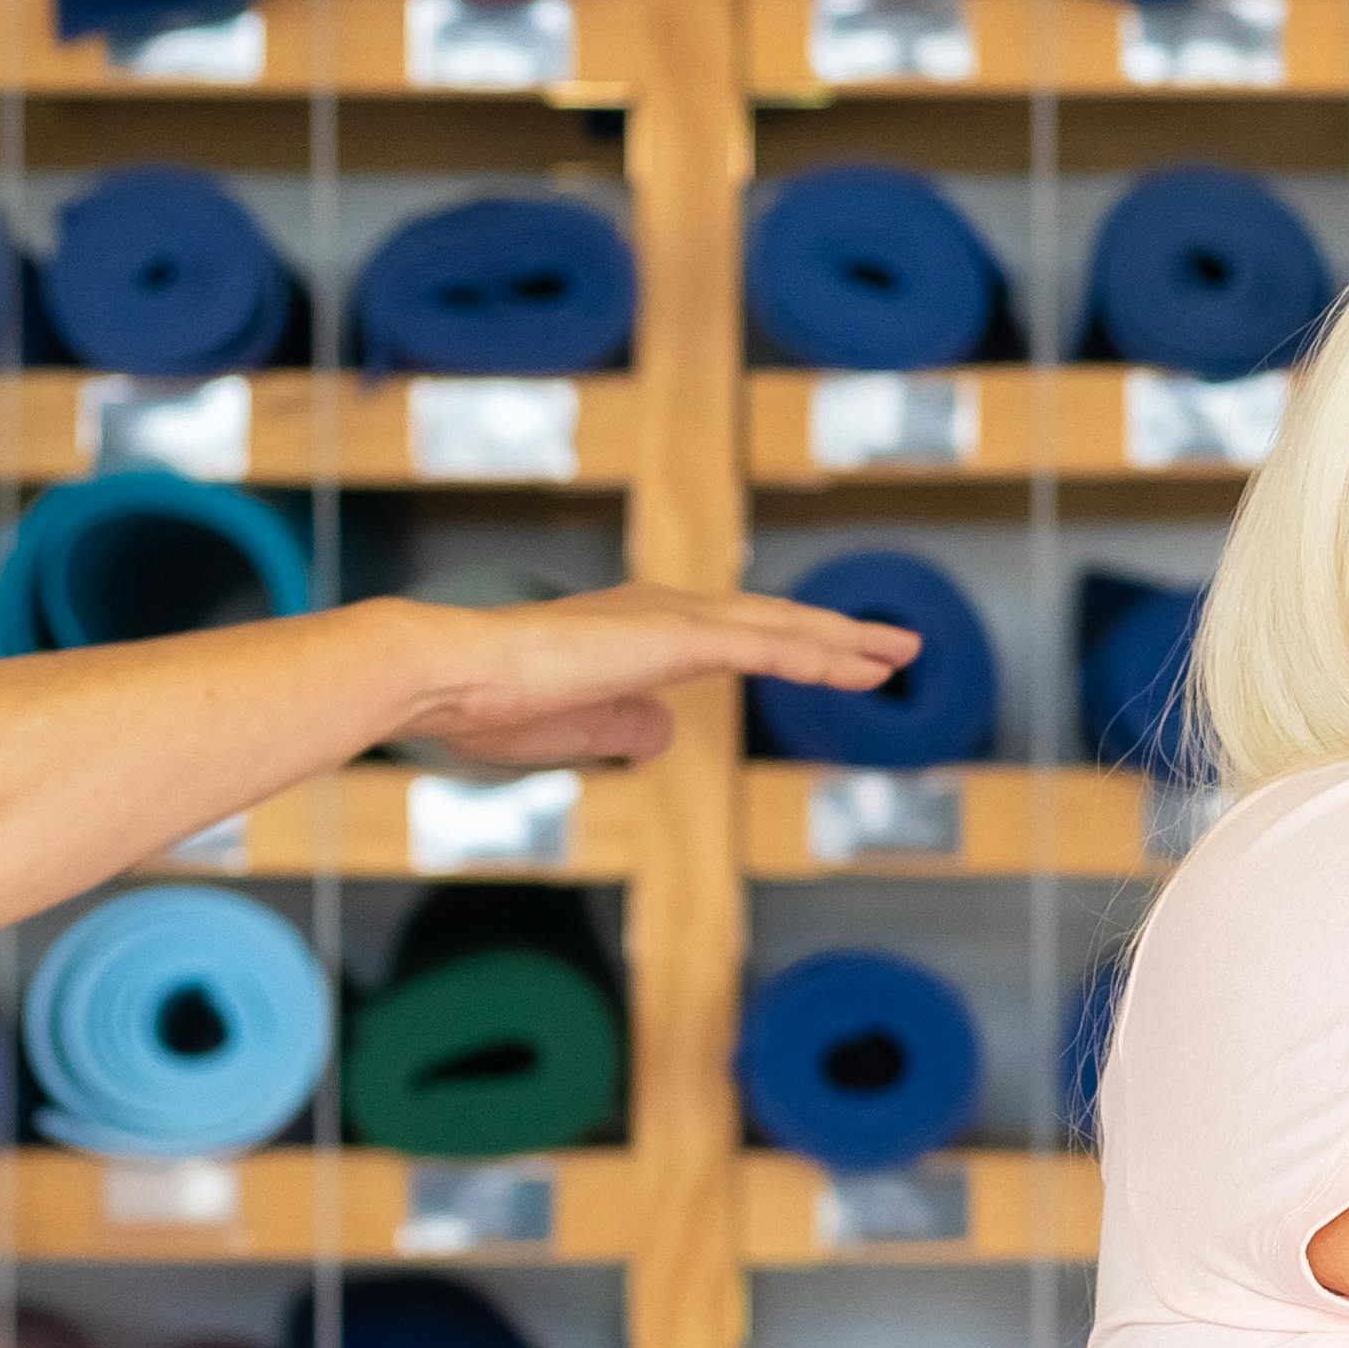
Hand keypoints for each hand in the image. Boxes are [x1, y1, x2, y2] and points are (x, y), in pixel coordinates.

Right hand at [378, 584, 919, 769]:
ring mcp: (669, 621)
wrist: (448, 673)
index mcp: (639, 633)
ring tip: (900, 652)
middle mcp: (662, 613)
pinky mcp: (672, 638)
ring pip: (780, 628)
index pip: (735, 638)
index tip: (840, 660)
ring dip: (843, 640)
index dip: (791, 646)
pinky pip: (763, 645)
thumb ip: (624, 727)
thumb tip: (664, 734)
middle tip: (897, 646)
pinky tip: (857, 665)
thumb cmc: (491, 704)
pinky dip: (812, 652)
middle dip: (837, 635)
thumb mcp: (576, 730)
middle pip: (772, 622)